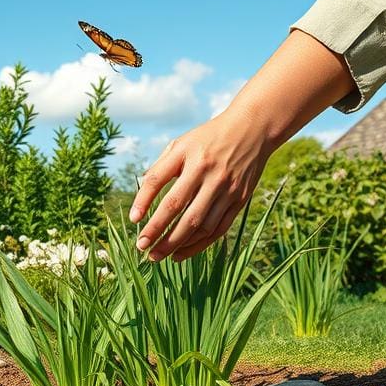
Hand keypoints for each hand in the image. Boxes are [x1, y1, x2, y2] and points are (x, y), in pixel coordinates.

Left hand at [127, 29, 356, 261]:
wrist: (252, 130)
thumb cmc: (208, 139)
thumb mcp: (181, 144)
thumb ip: (161, 167)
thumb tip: (141, 196)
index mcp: (188, 154)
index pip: (158, 179)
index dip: (143, 201)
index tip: (133, 220)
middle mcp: (207, 172)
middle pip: (178, 208)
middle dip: (158, 231)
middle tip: (141, 247)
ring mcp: (226, 187)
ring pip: (198, 224)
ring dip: (176, 243)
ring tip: (157, 255)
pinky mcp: (239, 199)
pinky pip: (217, 229)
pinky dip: (198, 245)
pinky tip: (180, 253)